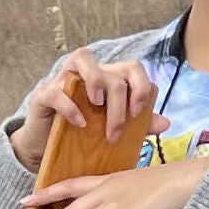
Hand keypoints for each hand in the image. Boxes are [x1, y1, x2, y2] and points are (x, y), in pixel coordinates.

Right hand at [4, 50, 157, 183]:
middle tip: (115, 133)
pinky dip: (70, 106)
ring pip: (83, 59)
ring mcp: (64, 79)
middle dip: (119, 105)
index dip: (141, 87)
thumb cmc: (81, 136)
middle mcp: (88, 73)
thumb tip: (165, 123)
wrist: (45, 150)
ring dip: (96, 81)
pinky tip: (79, 123)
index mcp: (109, 78)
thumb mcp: (113, 130)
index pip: (133, 68)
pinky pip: (57, 91)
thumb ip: (138, 125)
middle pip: (112, 72)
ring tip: (97, 105)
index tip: (138, 114)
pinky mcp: (43, 95)